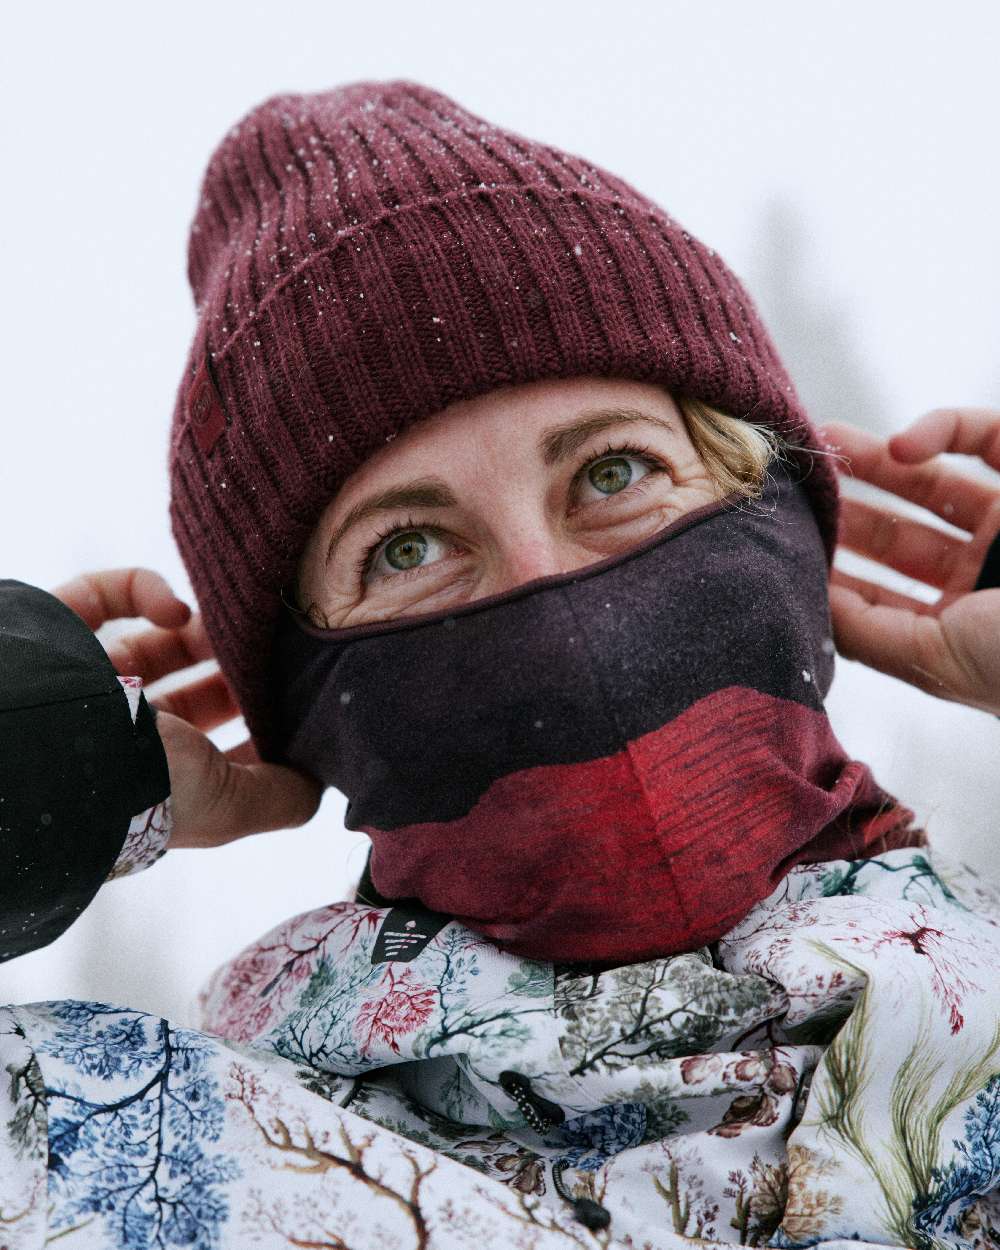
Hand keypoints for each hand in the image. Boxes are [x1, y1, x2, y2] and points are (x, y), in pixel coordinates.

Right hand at [50, 568, 320, 847]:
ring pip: (152, 647)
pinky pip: (102, 595)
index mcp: (155, 783)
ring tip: (239, 626)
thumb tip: (316, 782)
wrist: (37, 744)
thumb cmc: (135, 784)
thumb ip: (276, 799)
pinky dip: (142, 590)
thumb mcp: (223, 804)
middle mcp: (118, 737)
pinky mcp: (58, 630)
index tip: (300, 705)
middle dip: (238, 675)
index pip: (217, 760)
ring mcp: (85, 682)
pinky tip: (176, 608)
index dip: (258, 734)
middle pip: (191, 699)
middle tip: (282, 654)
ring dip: (202, 633)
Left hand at [820, 408, 999, 715]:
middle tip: (793, 486)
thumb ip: (868, 633)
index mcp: (959, 633)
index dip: (829, 572)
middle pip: (897, 540)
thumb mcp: (937, 660)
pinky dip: (939, 432)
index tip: (778, 543)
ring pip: (930, 485)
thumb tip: (802, 602)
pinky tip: (903, 445)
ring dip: (873, 462)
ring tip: (823, 442)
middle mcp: (985, 581)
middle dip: (845, 512)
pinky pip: (983, 437)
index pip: (878, 600)